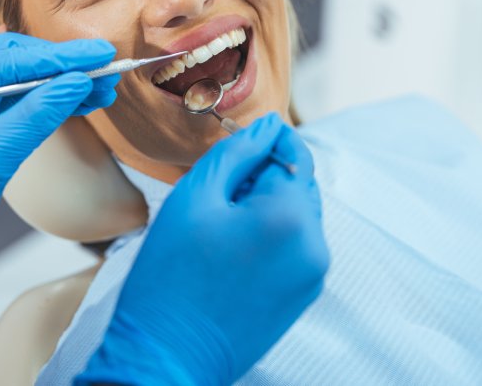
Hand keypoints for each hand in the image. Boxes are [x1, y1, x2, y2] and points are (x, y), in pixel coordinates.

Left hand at [0, 33, 117, 321]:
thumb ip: (35, 116)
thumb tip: (77, 83)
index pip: (8, 59)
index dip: (60, 57)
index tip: (101, 53)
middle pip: (12, 63)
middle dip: (62, 67)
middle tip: (106, 67)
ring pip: (14, 84)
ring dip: (57, 86)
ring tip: (101, 89)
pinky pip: (9, 107)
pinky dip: (42, 105)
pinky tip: (74, 103)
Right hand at [77, 113, 328, 385]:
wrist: (166, 356)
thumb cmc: (170, 276)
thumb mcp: (195, 197)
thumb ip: (238, 152)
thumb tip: (269, 125)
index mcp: (290, 217)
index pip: (293, 153)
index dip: (264, 144)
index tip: (235, 149)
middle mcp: (315, 245)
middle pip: (298, 184)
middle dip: (263, 179)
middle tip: (216, 198)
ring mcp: (313, 275)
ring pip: (297, 214)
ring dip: (266, 208)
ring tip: (220, 230)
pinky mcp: (304, 296)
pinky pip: (295, 246)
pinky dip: (270, 237)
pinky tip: (231, 253)